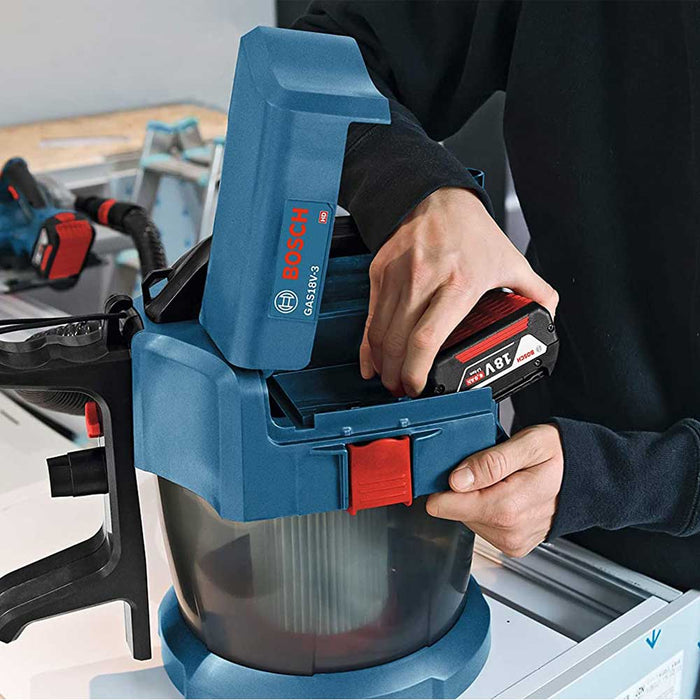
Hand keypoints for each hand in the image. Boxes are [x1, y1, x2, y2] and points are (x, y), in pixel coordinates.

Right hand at [360, 187, 557, 395]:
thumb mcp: (510, 260)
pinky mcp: (380, 273)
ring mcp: (398, 277)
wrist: (437, 196)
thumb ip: (536, 292)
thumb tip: (550, 317)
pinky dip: (368, 343)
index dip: (416, 371)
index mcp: (459, 284)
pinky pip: (370, 316)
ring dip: (381, 363)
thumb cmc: (471, 229)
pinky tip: (371, 359)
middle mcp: (424, 281)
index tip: (419, 387)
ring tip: (389, 379)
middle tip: (403, 391)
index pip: (427, 339)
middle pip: (398, 342)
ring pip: (380, 332)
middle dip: (396, 376)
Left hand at [426, 425, 563, 557]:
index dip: (443, 482)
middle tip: (492, 468)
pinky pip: (484, 525)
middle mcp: (508, 531)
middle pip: (456, 510)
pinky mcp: (514, 544)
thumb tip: (456, 480)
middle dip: (466, 487)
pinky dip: (490, 507)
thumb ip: (490, 462)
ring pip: (468, 518)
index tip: (454, 467)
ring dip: (478, 497)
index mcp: (506, 508)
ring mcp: (512, 541)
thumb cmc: (563, 457)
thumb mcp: (528, 444)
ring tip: (504, 479)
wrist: (593, 477)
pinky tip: (509, 493)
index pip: (445, 505)